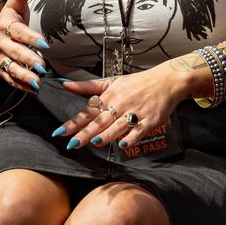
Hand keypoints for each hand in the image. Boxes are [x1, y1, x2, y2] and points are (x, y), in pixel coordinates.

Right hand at [0, 0, 49, 92]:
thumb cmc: (7, 22)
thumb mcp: (12, 8)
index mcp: (5, 26)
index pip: (19, 32)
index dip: (31, 38)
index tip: (45, 44)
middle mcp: (0, 43)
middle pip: (15, 52)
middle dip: (29, 60)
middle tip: (43, 66)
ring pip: (11, 68)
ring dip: (24, 76)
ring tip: (38, 82)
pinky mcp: (0, 71)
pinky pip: (9, 79)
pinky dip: (20, 85)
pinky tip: (33, 89)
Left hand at [56, 62, 188, 150]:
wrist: (166, 80)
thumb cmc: (138, 83)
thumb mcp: (112, 82)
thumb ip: (88, 87)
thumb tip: (65, 85)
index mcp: (109, 97)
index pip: (87, 112)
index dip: (73, 123)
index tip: (59, 133)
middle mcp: (120, 105)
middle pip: (100, 121)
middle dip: (86, 133)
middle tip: (72, 144)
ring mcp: (136, 113)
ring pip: (119, 126)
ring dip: (107, 134)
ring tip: (95, 142)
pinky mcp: (150, 120)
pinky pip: (140, 130)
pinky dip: (132, 137)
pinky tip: (124, 144)